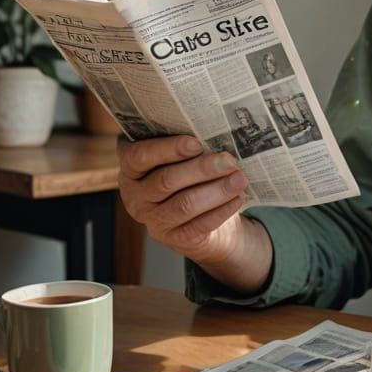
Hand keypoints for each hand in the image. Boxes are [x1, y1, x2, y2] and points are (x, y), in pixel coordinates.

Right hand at [117, 135, 252, 267]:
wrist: (198, 218)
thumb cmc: (189, 176)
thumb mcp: (180, 159)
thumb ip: (187, 146)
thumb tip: (213, 132)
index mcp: (132, 170)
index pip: (139, 156)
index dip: (168, 149)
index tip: (197, 143)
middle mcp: (136, 197)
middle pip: (167, 180)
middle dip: (202, 169)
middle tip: (230, 160)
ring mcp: (154, 220)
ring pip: (185, 204)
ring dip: (216, 190)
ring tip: (240, 178)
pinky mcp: (174, 239)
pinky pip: (200, 224)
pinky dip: (221, 210)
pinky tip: (238, 198)